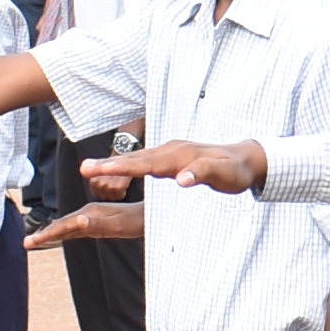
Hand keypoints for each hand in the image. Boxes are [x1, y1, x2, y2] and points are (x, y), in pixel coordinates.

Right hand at [20, 199, 142, 245]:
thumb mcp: (120, 224)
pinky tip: (63, 236)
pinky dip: (67, 233)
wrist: (156, 211)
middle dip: (44, 234)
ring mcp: (95, 216)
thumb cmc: (140, 220)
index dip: (45, 235)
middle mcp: (90, 212)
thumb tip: (77, 221)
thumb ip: (98, 223)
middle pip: (62, 224)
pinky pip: (79, 228)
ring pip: (68, 226)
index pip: (62, 225)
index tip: (28, 242)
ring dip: (53, 233)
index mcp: (90, 213)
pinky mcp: (101, 221)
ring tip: (36, 240)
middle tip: (26, 243)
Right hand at [94, 137, 273, 196]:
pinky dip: (125, 166)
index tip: (100, 170)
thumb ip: (203, 174)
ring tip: (89, 168)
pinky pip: (143, 162)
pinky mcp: (170, 159)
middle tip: (83, 168)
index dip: (122, 168)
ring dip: (113, 164)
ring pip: (137, 159)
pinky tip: (113, 170)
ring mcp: (170, 153)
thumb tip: (181, 179)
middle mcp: (171, 151)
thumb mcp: (225, 174)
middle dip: (109, 164)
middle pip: (136, 159)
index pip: (146, 164)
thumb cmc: (235, 170)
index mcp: (180, 156)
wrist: (246, 158)